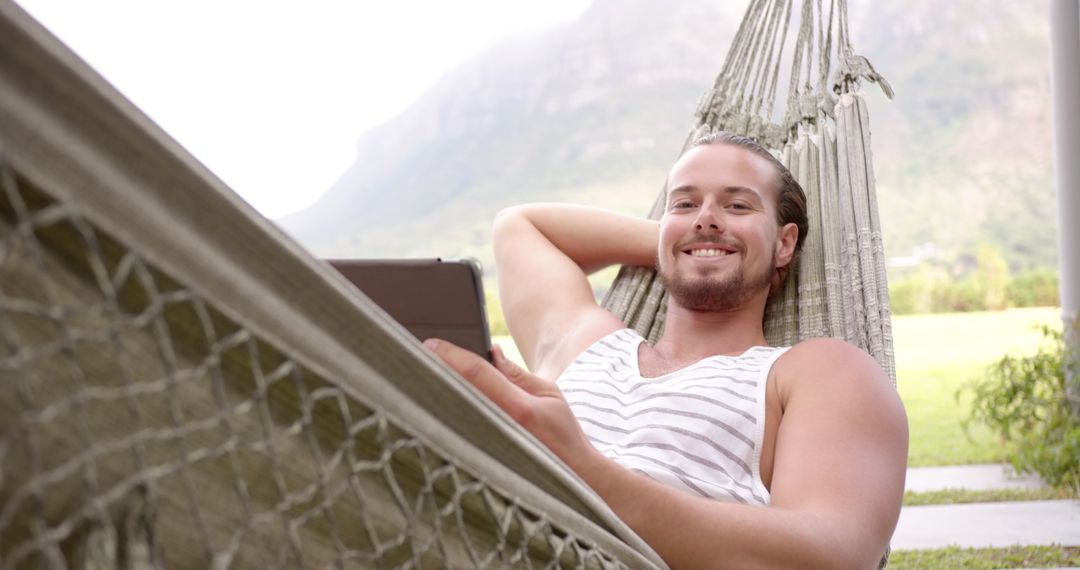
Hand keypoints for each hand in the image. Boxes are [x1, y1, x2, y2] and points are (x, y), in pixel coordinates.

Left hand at [423, 338, 597, 471]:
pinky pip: (455, 435)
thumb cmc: (562, 433)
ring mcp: (489, 448)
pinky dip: (442, 417)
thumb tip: (490, 351)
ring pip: (450, 415)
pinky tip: (430, 406)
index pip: (475, 373)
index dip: (450, 355)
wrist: (575, 477)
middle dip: (434, 373)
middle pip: (454, 393)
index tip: (430, 343)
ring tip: (418, 378)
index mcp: (519, 408)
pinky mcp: (482, 462)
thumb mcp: (548, 393)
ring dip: (433, 396)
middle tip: (414, 357)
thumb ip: (515, 373)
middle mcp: (500, 429)